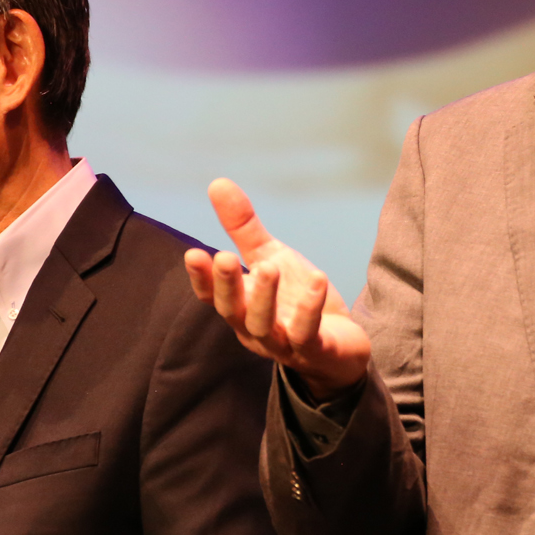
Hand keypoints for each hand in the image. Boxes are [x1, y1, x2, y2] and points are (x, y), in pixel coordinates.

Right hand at [184, 178, 371, 396]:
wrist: (341, 343)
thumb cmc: (296, 300)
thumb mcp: (271, 257)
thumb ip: (244, 228)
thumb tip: (217, 183)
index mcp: (239, 306)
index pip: (212, 296)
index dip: (201, 278)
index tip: (193, 254)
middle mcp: (253, 329)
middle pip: (232, 311)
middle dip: (227, 285)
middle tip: (225, 257)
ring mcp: (282, 343)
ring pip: (263, 326)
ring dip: (263, 298)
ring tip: (269, 267)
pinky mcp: (313, 351)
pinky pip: (306, 333)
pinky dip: (309, 309)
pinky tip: (317, 279)